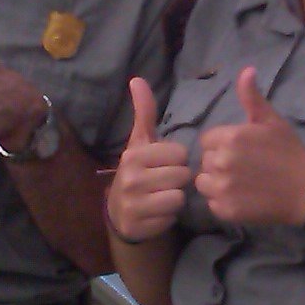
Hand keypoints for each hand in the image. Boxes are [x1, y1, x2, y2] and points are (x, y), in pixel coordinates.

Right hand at [106, 77, 190, 242]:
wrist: (121, 213)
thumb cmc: (138, 172)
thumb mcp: (140, 142)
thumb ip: (144, 112)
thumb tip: (137, 79)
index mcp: (134, 155)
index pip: (179, 154)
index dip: (178, 160)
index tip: (164, 164)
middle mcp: (131, 178)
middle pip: (182, 175)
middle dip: (179, 179)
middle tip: (165, 182)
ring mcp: (134, 203)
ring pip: (179, 196)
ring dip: (176, 198)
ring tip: (163, 195)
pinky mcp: (140, 225)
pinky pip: (173, 216)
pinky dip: (170, 215)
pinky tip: (158, 212)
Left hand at [194, 67, 304, 227]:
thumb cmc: (290, 152)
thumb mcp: (271, 120)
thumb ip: (252, 97)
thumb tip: (246, 70)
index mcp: (230, 137)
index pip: (208, 140)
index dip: (222, 144)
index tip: (241, 151)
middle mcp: (221, 161)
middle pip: (206, 160)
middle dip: (220, 162)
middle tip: (244, 168)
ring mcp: (222, 188)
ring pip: (204, 182)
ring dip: (217, 182)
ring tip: (240, 183)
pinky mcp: (225, 210)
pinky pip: (212, 203)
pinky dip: (223, 202)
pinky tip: (242, 197)